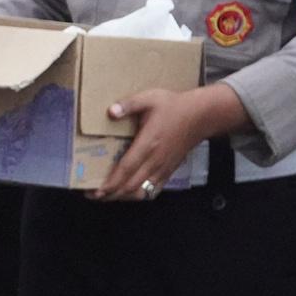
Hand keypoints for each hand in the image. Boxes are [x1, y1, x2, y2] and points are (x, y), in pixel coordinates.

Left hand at [94, 84, 248, 200]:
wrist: (202, 116)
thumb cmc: (174, 106)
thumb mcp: (149, 98)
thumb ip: (129, 104)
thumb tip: (110, 111)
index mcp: (148, 144)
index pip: (126, 169)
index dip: (111, 183)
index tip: (96, 191)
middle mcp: (155, 160)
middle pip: (131, 186)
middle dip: (111, 194)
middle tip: (94, 195)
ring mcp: (163, 168)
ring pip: (142, 191)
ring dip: (124, 197)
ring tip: (108, 196)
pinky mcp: (169, 170)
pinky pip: (154, 189)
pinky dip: (140, 195)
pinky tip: (129, 194)